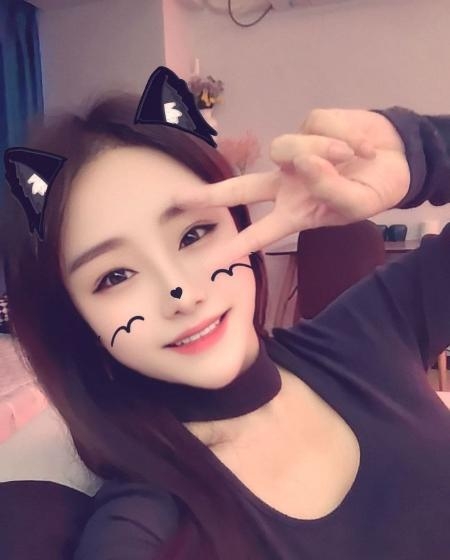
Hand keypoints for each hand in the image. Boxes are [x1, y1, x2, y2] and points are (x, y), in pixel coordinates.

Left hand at [176, 109, 410, 265]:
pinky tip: (360, 146)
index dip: (237, 246)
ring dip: (323, 150)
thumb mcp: (357, 205)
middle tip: (176, 200)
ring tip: (352, 157)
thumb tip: (304, 162)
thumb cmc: (374, 190)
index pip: (261, 233)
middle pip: (241, 188)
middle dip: (210, 194)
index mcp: (295, 212)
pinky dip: (344, 136)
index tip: (209, 262)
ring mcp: (295, 153)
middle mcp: (287, 184)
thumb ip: (329, 190)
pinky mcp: (309, 124)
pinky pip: (316, 126)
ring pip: (286, 148)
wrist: (398, 158)